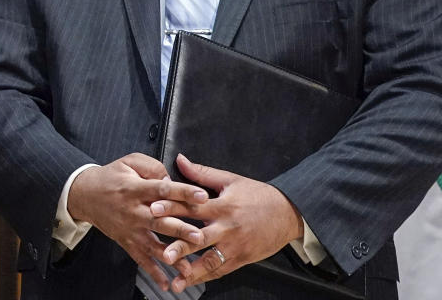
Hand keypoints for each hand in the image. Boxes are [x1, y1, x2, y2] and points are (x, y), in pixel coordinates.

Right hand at [68, 153, 209, 290]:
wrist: (84, 194)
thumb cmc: (110, 177)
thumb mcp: (129, 162)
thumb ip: (152, 168)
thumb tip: (171, 181)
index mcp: (135, 188)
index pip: (162, 190)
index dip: (183, 192)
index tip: (202, 196)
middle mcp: (133, 211)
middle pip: (159, 221)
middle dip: (180, 230)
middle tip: (199, 236)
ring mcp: (130, 229)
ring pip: (153, 244)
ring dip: (171, 256)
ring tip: (188, 266)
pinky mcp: (126, 241)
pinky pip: (141, 259)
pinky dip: (153, 272)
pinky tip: (166, 283)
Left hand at [152, 154, 304, 292]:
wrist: (289, 213)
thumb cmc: (258, 195)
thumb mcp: (230, 180)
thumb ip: (202, 173)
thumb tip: (180, 160)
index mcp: (222, 206)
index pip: (193, 207)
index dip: (172, 207)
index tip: (153, 209)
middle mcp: (227, 228)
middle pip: (200, 237)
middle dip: (181, 246)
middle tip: (163, 253)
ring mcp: (235, 245)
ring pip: (211, 260)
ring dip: (192, 271)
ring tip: (176, 279)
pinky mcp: (241, 258)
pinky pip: (221, 270)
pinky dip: (205, 277)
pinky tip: (190, 282)